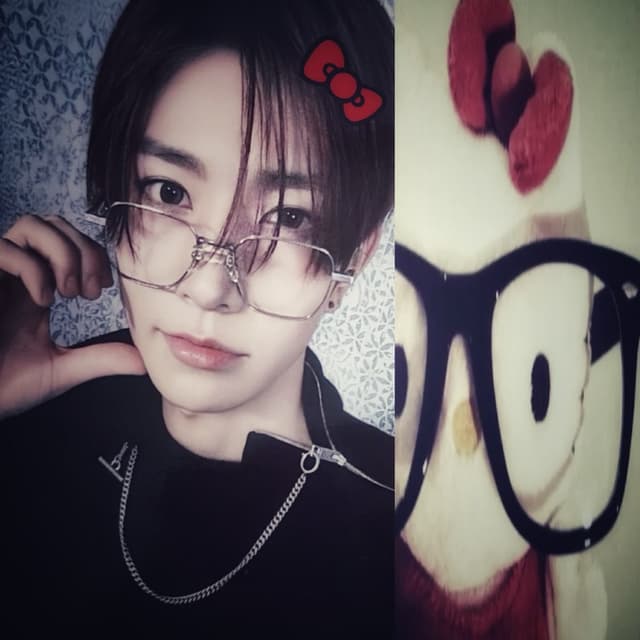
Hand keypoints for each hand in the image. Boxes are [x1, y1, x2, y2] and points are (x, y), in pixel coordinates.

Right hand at [0, 214, 145, 418]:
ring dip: (61, 252)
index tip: (101, 288)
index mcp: (38, 286)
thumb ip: (101, 359)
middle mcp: (18, 274)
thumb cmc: (4, 385)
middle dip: (83, 250)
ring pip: (32, 224)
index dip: (93, 255)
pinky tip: (42, 300)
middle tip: (89, 291)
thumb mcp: (62, 369)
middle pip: (55, 224)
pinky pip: (4, 248)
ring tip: (67, 292)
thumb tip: (143, 362)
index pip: (71, 242)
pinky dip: (32, 268)